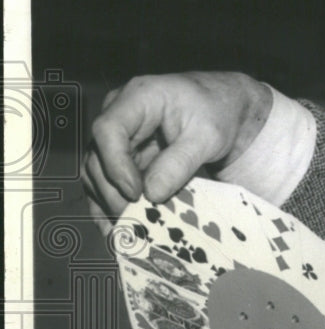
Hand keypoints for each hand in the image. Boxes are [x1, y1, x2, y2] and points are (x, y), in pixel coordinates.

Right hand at [83, 72, 272, 233]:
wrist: (224, 108)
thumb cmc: (218, 113)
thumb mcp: (208, 136)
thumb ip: (181, 162)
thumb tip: (152, 194)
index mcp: (139, 97)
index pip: (109, 129)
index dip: (115, 164)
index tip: (135, 193)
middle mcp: (120, 114)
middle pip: (97, 155)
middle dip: (112, 191)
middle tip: (134, 220)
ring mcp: (119, 136)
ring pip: (97, 172)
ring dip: (109, 202)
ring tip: (127, 231)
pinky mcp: (123, 156)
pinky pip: (109, 181)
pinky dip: (113, 204)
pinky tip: (120, 230)